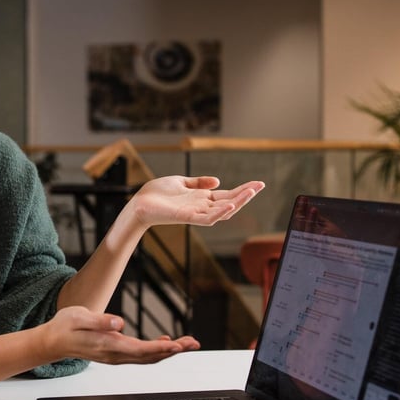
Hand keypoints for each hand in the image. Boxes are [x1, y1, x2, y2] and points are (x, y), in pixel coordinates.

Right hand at [41, 306, 199, 364]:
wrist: (53, 341)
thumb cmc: (65, 327)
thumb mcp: (79, 317)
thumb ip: (99, 320)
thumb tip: (119, 323)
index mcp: (107, 345)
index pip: (139, 349)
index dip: (160, 348)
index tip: (177, 345)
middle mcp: (115, 355)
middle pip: (150, 356)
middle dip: (173, 350)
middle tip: (193, 343)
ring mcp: (116, 356)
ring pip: (148, 357)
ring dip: (169, 351)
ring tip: (188, 343)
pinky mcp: (116, 353)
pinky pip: (142, 355)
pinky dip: (158, 350)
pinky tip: (167, 342)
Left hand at [129, 176, 263, 230]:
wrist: (138, 204)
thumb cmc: (156, 194)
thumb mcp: (181, 182)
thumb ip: (198, 182)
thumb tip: (217, 181)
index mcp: (201, 198)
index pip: (227, 194)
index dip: (242, 189)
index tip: (258, 183)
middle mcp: (201, 207)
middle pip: (229, 202)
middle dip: (245, 195)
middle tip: (261, 186)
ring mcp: (195, 213)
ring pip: (222, 211)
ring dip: (237, 202)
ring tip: (251, 192)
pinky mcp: (186, 217)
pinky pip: (207, 218)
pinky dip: (219, 213)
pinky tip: (230, 204)